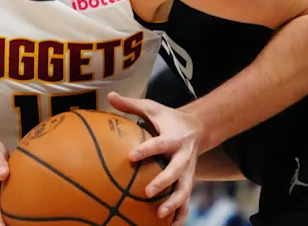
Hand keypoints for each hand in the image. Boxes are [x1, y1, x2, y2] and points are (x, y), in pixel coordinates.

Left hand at [108, 91, 199, 225]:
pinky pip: (187, 201)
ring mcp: (188, 171)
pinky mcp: (189, 181)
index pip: (159, 144)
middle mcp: (183, 156)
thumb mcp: (152, 108)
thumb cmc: (167, 118)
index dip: (146, 150)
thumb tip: (109, 94)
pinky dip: (181, 215)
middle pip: (176, 170)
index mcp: (173, 137)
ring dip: (174, 203)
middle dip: (163, 181)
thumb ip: (131, 104)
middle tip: (147, 191)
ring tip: (160, 214)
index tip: (131, 156)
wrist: (198, 128)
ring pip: (184, 189)